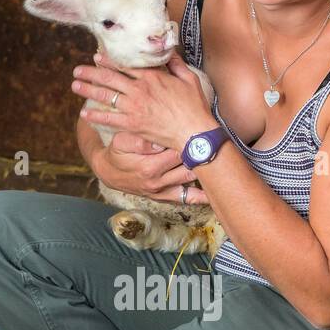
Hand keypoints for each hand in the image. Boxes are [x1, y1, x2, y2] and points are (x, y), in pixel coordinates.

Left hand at [73, 50, 215, 153]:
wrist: (194, 132)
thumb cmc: (194, 106)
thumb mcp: (189, 79)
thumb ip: (176, 64)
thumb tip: (169, 51)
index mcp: (152, 77)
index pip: (125, 65)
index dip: (108, 61)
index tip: (96, 57)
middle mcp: (139, 90)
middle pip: (109, 78)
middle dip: (91, 73)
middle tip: (77, 70)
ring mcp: (134, 107)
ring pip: (106, 95)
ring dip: (88, 90)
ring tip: (75, 85)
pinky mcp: (132, 124)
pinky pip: (109, 118)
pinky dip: (95, 116)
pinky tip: (84, 113)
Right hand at [89, 128, 209, 203]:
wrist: (107, 172)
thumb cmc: (116, 153)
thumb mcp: (120, 142)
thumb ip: (139, 141)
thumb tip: (159, 142)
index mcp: (149, 167)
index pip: (178, 151)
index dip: (190, 140)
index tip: (201, 131)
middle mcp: (158, 181)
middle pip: (188, 166)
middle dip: (202, 154)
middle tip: (216, 143)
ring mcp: (162, 191)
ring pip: (190, 180)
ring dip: (205, 172)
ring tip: (221, 160)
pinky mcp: (163, 196)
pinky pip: (185, 198)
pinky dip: (201, 197)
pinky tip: (215, 194)